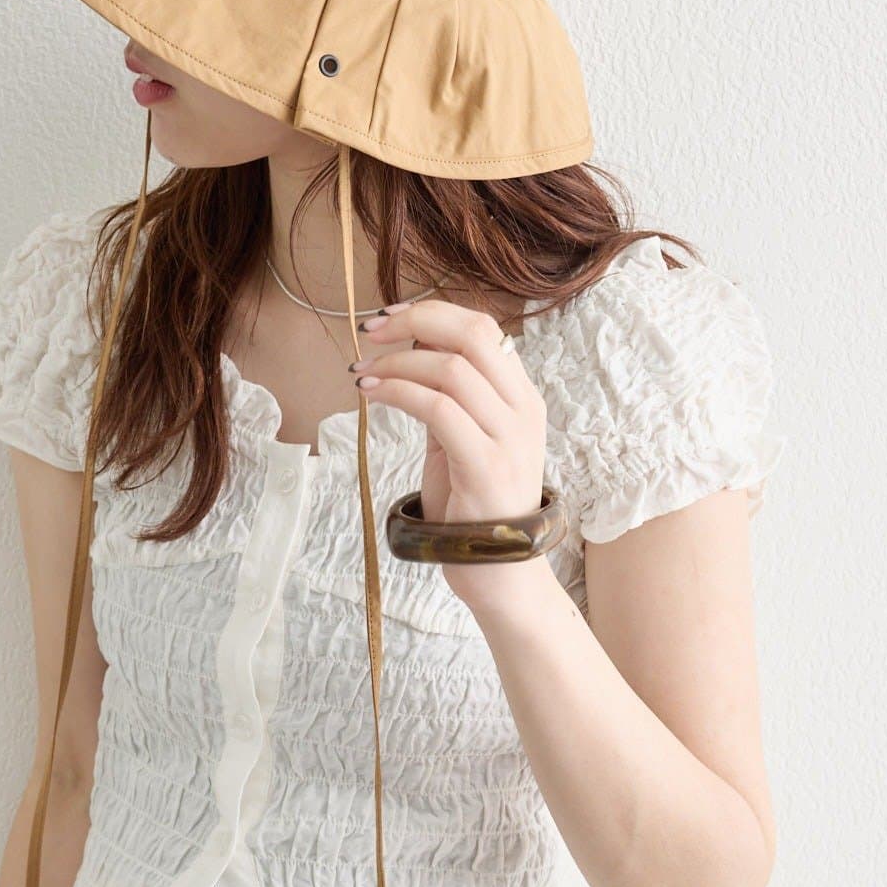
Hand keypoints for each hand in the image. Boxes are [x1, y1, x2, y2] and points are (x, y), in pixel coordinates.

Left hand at [351, 298, 549, 609]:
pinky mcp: (486, 466)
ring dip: (397, 362)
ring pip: (452, 369)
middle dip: (414, 321)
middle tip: (370, 331)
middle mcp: (524, 410)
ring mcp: (510, 438)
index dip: (432, 312)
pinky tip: (371, 394)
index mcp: (522, 397)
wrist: (500, 574)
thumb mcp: (461, 438)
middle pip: (473, 335)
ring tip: (362, 373)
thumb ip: (447, 396)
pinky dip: (398, 392)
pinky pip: (438, 409)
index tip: (388, 318)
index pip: (483, 328)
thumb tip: (412, 346)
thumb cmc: (474, 505)